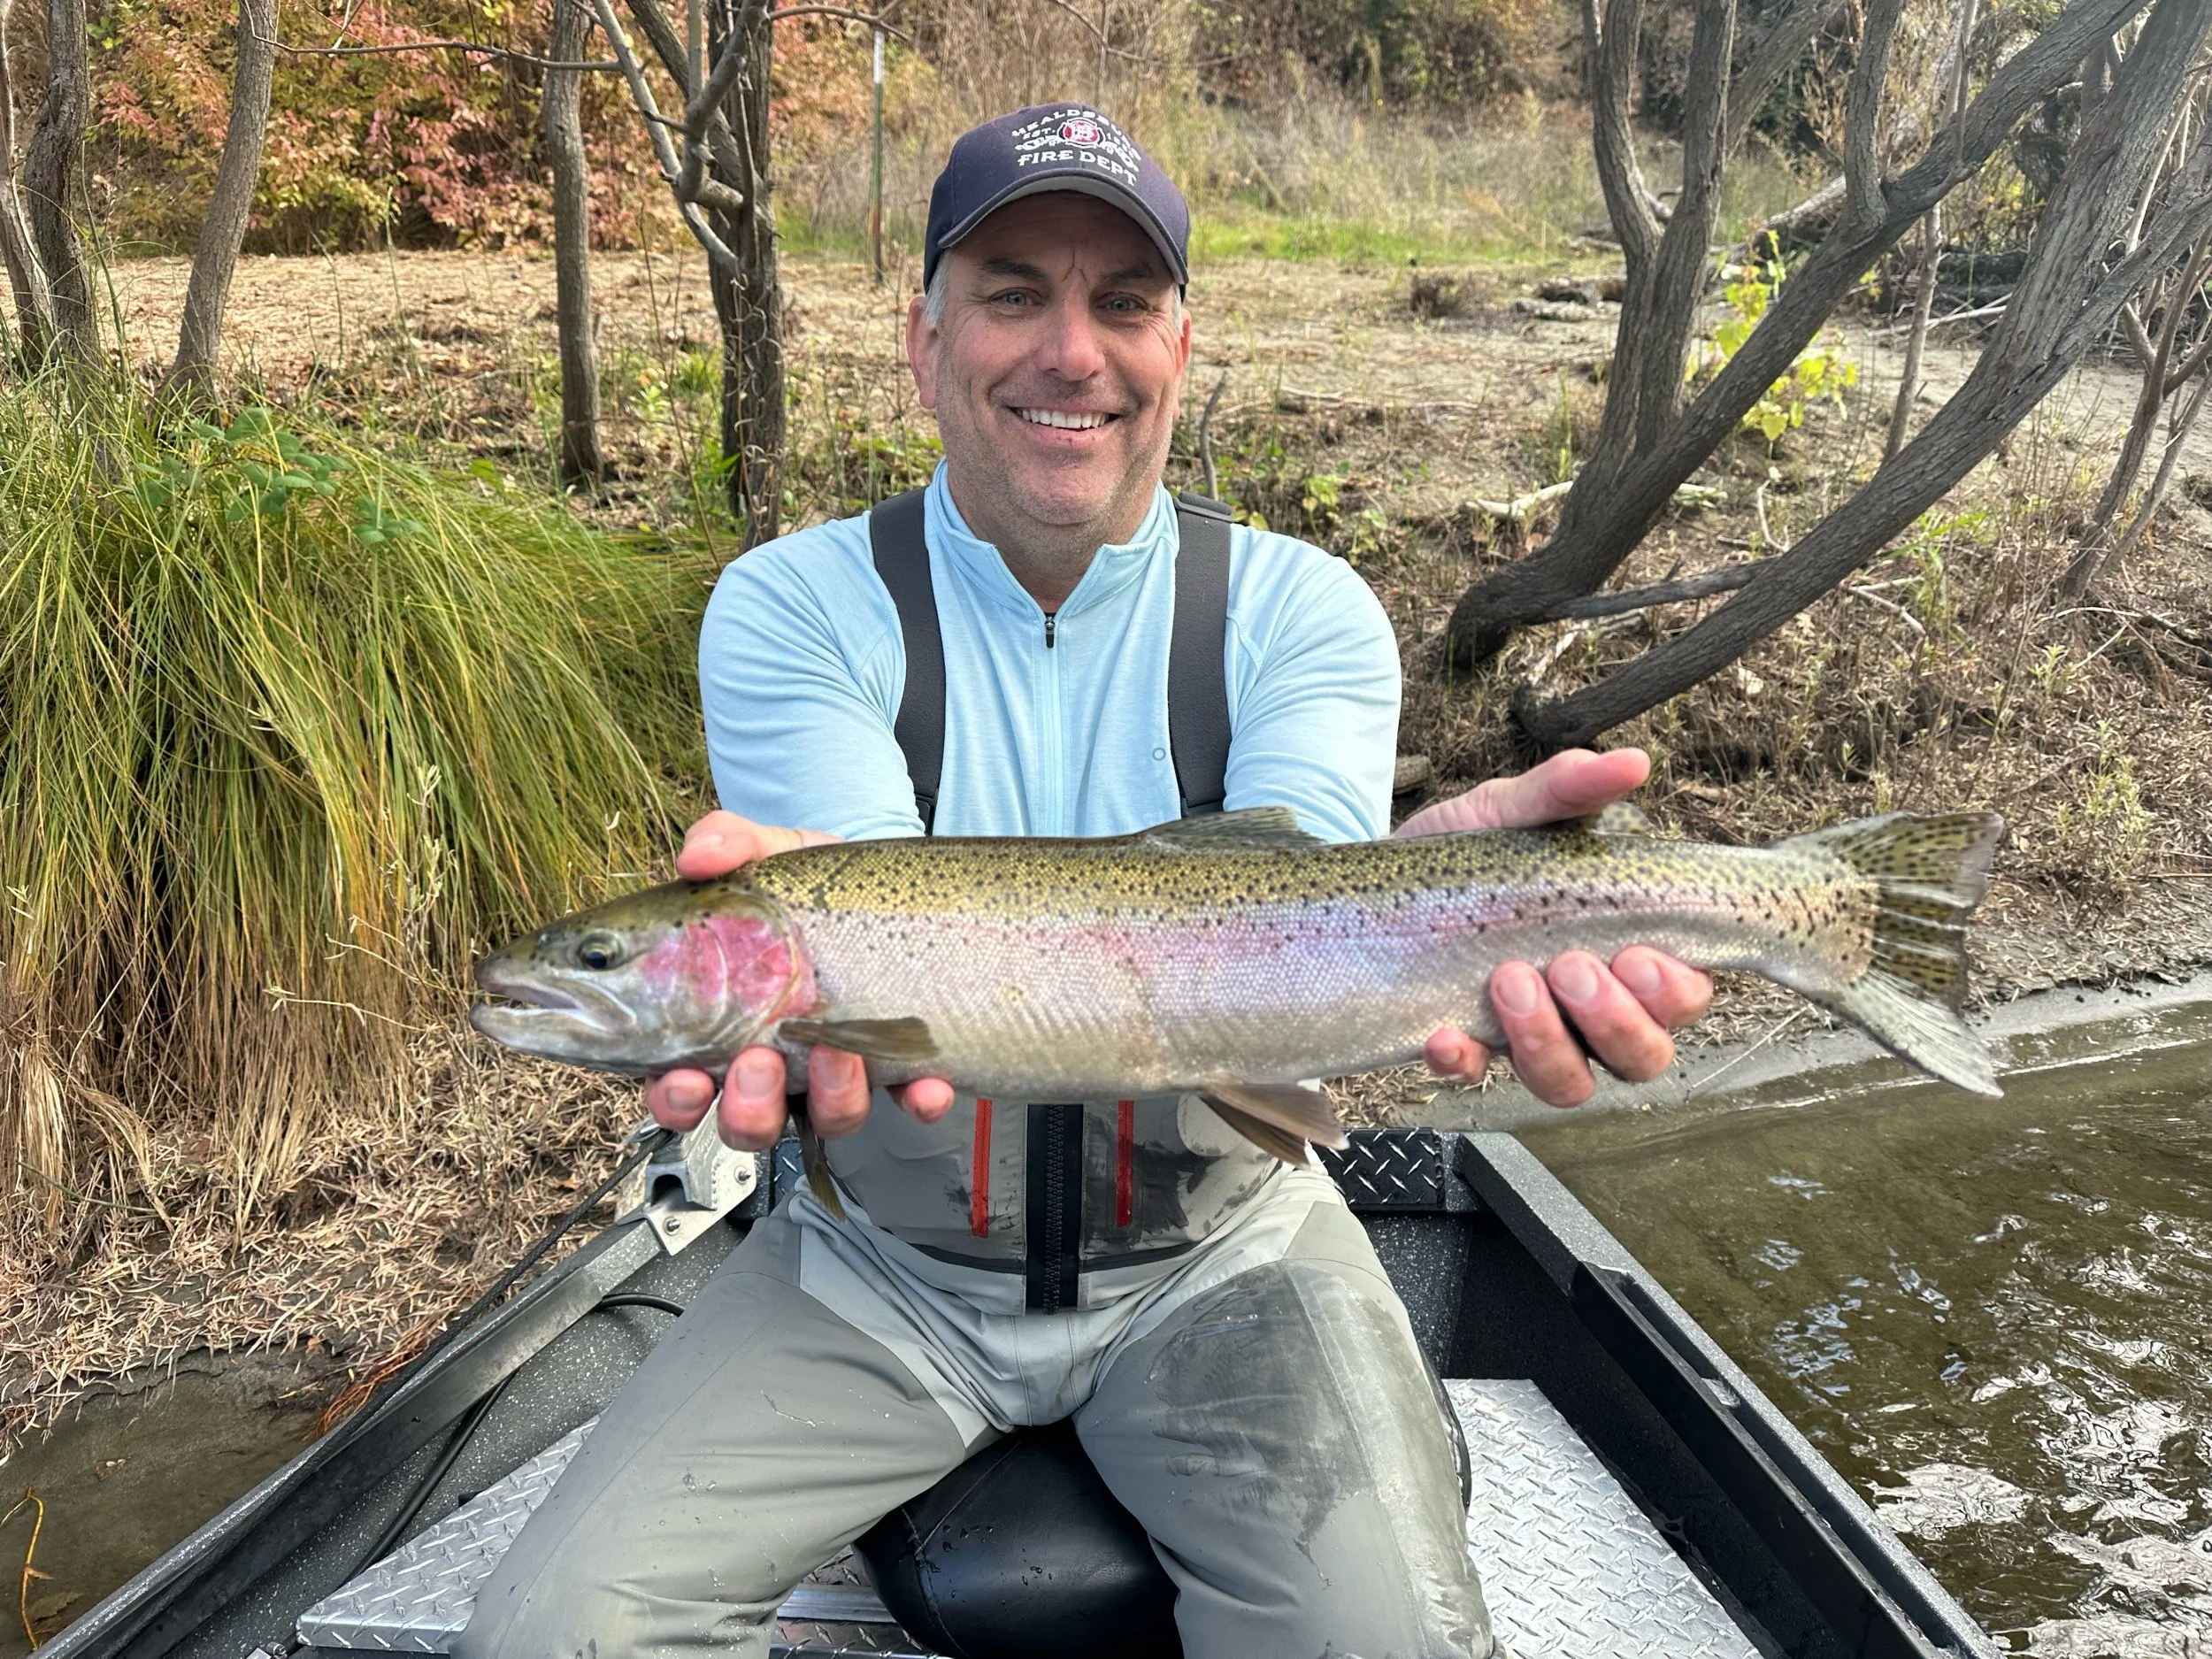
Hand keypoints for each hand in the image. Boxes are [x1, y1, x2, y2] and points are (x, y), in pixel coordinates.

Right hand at [642, 811, 957, 1149]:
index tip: (683, 1080)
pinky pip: (910, 1101)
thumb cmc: (808, 883)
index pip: (680, 1085)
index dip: (676, 1098)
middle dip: (749, 1107)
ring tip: (835, 1052)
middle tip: (758, 1062)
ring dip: (830, 1098)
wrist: (886, 878)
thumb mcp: (767, 853)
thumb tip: (697, 856)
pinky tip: (926, 1084)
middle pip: (747, 1121)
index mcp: (723, 1025)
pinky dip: (917, 1100)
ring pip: (826, 1118)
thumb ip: (728, 844)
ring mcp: (840, 1068)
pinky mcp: (901, 1063)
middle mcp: (778, 1061)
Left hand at [1395, 748, 1711, 1107]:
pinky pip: (1476, 1079)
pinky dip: (1464, 1062)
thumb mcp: (1508, 811)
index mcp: (1620, 954)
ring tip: (1508, 981)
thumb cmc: (1467, 854)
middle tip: (1568, 966)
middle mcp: (1587, 1012)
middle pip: (1643, 1056)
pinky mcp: (1464, 1049)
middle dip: (1615, 1021)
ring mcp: (1528, 1039)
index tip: (1635, 955)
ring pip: (1572, 1084)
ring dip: (1548, 1045)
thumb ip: (1565, 791)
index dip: (1673, 992)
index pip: (1682, 997)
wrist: (1371, 882)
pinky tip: (1445, 1034)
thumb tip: (1631, 761)